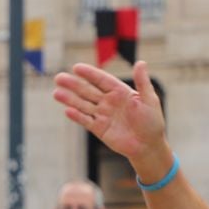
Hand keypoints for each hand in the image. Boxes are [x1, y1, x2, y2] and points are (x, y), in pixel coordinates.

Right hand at [53, 61, 171, 180]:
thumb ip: (142, 82)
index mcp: (120, 92)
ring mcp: (102, 115)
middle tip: (58, 78)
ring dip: (70, 99)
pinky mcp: (99, 129)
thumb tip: (141, 63)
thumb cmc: (152, 122)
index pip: (101, 80)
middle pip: (88, 90)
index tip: (76, 68)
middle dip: (73, 84)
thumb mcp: (149, 100)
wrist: (148, 146)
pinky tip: (67, 111)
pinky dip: (77, 116)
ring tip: (56, 93)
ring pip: (83, 105)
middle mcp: (108, 101)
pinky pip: (86, 121)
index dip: (89, 74)